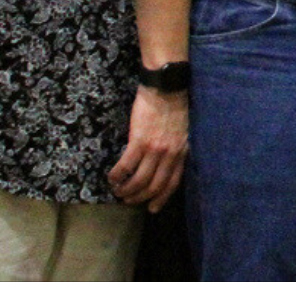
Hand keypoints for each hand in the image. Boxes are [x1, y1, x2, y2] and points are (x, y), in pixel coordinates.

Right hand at [108, 86, 188, 212]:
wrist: (167, 87)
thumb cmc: (175, 104)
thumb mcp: (184, 130)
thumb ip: (177, 148)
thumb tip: (166, 164)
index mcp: (182, 151)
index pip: (173, 183)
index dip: (161, 198)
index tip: (152, 208)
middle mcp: (170, 154)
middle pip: (154, 186)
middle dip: (140, 197)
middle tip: (129, 200)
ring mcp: (155, 148)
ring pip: (139, 180)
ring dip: (126, 190)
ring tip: (118, 191)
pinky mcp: (139, 140)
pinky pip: (126, 166)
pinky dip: (117, 176)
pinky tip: (111, 178)